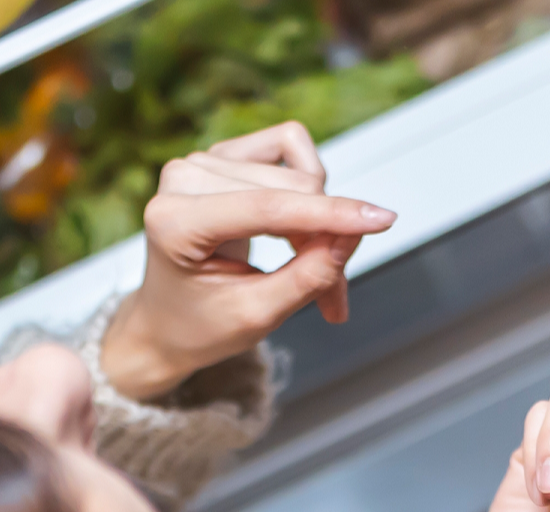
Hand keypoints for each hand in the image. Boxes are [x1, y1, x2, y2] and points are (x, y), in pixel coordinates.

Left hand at [103, 122, 396, 400]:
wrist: (167, 322)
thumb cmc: (201, 324)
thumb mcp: (259, 315)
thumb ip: (310, 276)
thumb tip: (356, 231)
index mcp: (173, 222)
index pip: (266, 208)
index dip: (329, 215)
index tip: (383, 221)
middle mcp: (183, 179)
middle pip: (291, 189)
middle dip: (324, 239)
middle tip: (329, 295)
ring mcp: (202, 161)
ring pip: (298, 171)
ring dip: (319, 223)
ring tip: (313, 270)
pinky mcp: (223, 155)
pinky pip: (291, 150)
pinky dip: (309, 193)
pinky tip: (298, 229)